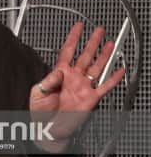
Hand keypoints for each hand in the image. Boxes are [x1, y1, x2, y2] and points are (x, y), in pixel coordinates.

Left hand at [29, 22, 124, 151]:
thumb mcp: (38, 92)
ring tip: (111, 44)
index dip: (73, 38)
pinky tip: (118, 70)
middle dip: (92, 42)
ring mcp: (83, 87)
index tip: (78, 27)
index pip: (67, 51)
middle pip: (85, 55)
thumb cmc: (40, 111)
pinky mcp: (90, 99)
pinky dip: (112, 79)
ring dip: (104, 56)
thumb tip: (58, 71)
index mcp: (59, 73)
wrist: (47, 129)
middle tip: (99, 30)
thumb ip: (48, 80)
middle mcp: (73, 78)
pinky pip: (104, 87)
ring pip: (96, 67)